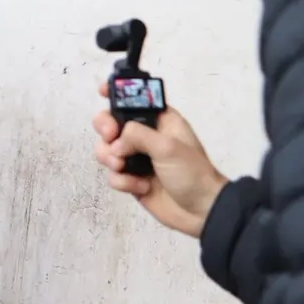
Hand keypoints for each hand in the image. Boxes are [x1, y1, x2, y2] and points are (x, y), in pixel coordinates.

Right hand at [92, 82, 227, 237]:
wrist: (201, 211)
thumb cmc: (192, 173)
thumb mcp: (168, 146)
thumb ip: (137, 135)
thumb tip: (115, 142)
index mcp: (160, 121)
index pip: (135, 99)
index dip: (118, 92)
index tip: (102, 91)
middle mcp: (145, 136)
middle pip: (110, 122)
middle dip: (105, 129)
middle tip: (110, 137)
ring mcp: (136, 158)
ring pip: (105, 150)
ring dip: (110, 159)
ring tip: (124, 168)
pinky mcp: (130, 178)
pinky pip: (112, 175)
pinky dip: (122, 181)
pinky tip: (141, 187)